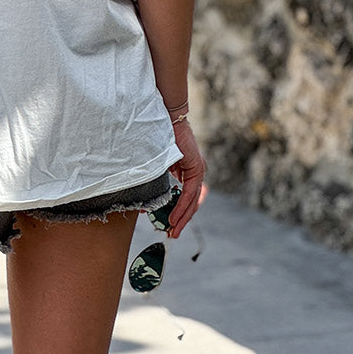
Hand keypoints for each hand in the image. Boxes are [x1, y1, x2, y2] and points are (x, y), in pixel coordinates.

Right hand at [166, 118, 206, 238]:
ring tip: (172, 230)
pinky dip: (181, 206)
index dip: (180, 213)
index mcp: (190, 170)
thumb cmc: (162, 137)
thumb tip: (154, 194)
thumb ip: (163, 177)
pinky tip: (173, 217)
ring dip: (181, 217)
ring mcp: (198, 169)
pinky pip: (189, 193)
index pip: (187, 197)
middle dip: (181, 220)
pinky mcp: (196, 168)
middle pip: (191, 203)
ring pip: (191, 200)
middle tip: (172, 235)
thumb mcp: (163, 162)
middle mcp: (197, 171)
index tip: (171, 227)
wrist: (168, 118)